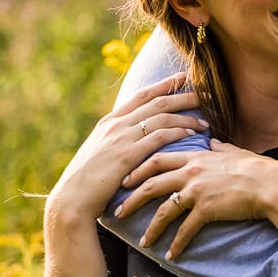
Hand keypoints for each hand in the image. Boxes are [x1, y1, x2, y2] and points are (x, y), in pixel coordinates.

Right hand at [44, 76, 206, 223]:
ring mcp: (121, 138)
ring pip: (161, 117)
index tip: (183, 77)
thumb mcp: (100, 154)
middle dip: (183, 94)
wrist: (71, 199)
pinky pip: (158, 137)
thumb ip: (116, 143)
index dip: (164, 85)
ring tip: (205, 121)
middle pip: (156, 101)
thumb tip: (133, 141)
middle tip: (206, 92)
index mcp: (109, 122)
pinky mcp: (127, 155)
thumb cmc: (87, 183)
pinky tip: (191, 134)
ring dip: (186, 116)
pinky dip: (177, 132)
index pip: (141, 95)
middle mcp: (116, 125)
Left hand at [115, 139, 277, 257]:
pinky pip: (185, 230)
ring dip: (151, 228)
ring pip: (164, 210)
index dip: (137, 170)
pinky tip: (171, 255)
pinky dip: (177, 244)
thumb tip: (212, 141)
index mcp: (194, 157)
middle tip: (118, 212)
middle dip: (131, 199)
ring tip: (142, 243)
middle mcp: (191, 172)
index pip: (157, 160)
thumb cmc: (255, 168)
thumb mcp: (233, 151)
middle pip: (151, 184)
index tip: (124, 181)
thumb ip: (218, 148)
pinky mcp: (207, 210)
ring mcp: (197, 191)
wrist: (270, 184)